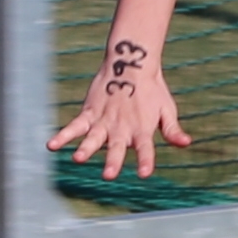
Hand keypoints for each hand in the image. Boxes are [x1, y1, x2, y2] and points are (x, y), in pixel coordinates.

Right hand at [58, 34, 185, 174]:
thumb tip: (186, 144)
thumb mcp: (167, 110)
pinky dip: (63, 135)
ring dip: (86, 148)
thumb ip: (173, 130)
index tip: (143, 174)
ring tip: (78, 158)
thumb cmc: (153, 90)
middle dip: (112, 161)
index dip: (145, 160)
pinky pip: (75, 126)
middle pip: (116, 147)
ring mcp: (104, 120)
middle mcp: (122, 127)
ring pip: (94, 137)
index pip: (145, 148)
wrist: (132, 62)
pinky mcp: (90, 112)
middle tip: (108, 175)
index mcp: (142, 129)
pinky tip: (51, 145)